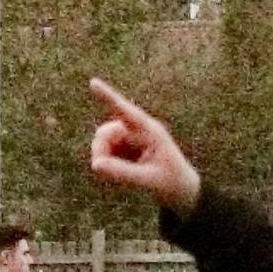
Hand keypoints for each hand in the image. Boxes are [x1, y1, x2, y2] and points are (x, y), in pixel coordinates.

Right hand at [88, 79, 202, 213]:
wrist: (179, 188)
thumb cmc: (169, 182)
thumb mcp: (147, 180)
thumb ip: (122, 173)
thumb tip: (95, 164)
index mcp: (150, 132)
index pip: (126, 112)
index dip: (108, 97)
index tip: (92, 82)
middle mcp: (138, 130)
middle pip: (107, 131)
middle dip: (100, 148)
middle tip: (100, 167)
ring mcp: (130, 138)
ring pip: (103, 141)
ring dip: (102, 157)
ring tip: (113, 176)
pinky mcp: (125, 148)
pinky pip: (105, 152)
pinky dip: (106, 163)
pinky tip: (118, 175)